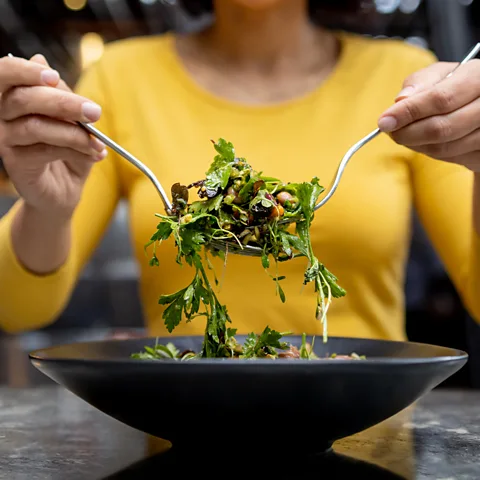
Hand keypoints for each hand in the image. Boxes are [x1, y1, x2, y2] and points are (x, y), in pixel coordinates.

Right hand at [0, 54, 106, 220]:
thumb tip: (42, 61)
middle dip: (64, 103)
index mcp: (13, 98)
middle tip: (95, 112)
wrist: (65, 189)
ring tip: (98, 142)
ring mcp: (6, 140)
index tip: (55, 77)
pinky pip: (45, 151)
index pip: (5, 74)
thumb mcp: (71, 119)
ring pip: (36, 126)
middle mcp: (2, 116)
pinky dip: (76, 151)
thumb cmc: (67, 150)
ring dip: (75, 133)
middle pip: (23, 99)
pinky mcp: (16, 163)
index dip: (25, 71)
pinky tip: (94, 154)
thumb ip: (60, 94)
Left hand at [378, 59, 479, 171]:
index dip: (409, 112)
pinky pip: (451, 159)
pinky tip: (425, 141)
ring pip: (444, 147)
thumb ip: (420, 83)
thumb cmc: (457, 86)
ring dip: (417, 145)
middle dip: (408, 133)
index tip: (383, 122)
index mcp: (479, 77)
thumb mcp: (441, 75)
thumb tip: (400, 100)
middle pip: (442, 128)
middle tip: (390, 132)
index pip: (441, 98)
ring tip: (407, 134)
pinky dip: (430, 152)